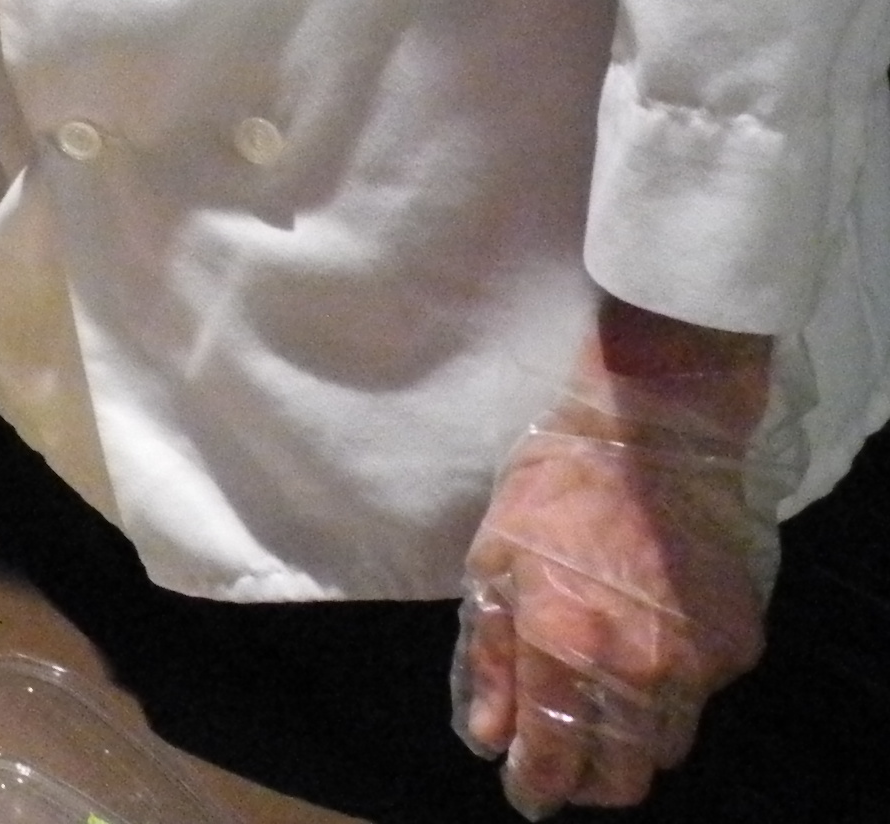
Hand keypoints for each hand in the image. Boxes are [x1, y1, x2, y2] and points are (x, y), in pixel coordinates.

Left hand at [454, 346, 779, 814]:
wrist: (654, 438)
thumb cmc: (554, 491)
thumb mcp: (494, 564)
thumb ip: (491, 660)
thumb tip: (490, 738)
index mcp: (564, 647)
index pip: (553, 760)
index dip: (536, 787)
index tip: (525, 793)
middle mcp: (637, 672)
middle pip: (623, 778)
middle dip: (588, 781)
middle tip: (563, 758)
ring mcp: (697, 665)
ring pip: (665, 746)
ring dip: (629, 741)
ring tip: (601, 701)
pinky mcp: (737, 649)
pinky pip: (700, 699)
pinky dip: (671, 692)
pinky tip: (647, 647)